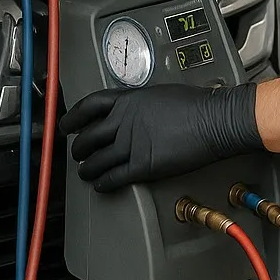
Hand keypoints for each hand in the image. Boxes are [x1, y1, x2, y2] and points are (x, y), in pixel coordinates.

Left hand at [59, 83, 262, 191]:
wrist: (212, 121)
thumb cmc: (194, 104)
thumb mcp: (157, 94)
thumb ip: (138, 103)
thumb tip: (133, 111)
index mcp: (126, 101)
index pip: (89, 107)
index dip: (73, 117)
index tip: (66, 124)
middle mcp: (122, 122)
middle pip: (89, 137)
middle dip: (78, 148)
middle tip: (76, 153)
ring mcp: (131, 144)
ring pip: (98, 160)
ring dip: (87, 169)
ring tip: (84, 172)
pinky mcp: (142, 166)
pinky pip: (115, 177)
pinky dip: (104, 183)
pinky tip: (100, 186)